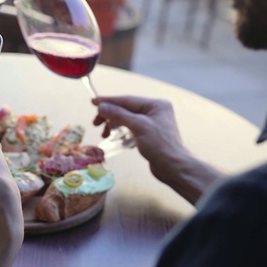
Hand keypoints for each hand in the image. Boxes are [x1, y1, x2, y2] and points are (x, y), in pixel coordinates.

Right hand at [92, 96, 224, 202]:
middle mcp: (155, 111)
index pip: (127, 100)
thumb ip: (119, 114)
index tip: (93, 101)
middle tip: (95, 122)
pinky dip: (121, 131)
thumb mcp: (138, 126)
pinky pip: (130, 128)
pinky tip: (115, 137)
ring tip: (104, 133)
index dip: (109, 101)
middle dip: (110, 115)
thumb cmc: (159, 145)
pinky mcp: (149, 134)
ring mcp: (152, 122)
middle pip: (126, 109)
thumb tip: (102, 106)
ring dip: (114, 124)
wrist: (173, 167)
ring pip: (127, 119)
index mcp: (155, 104)